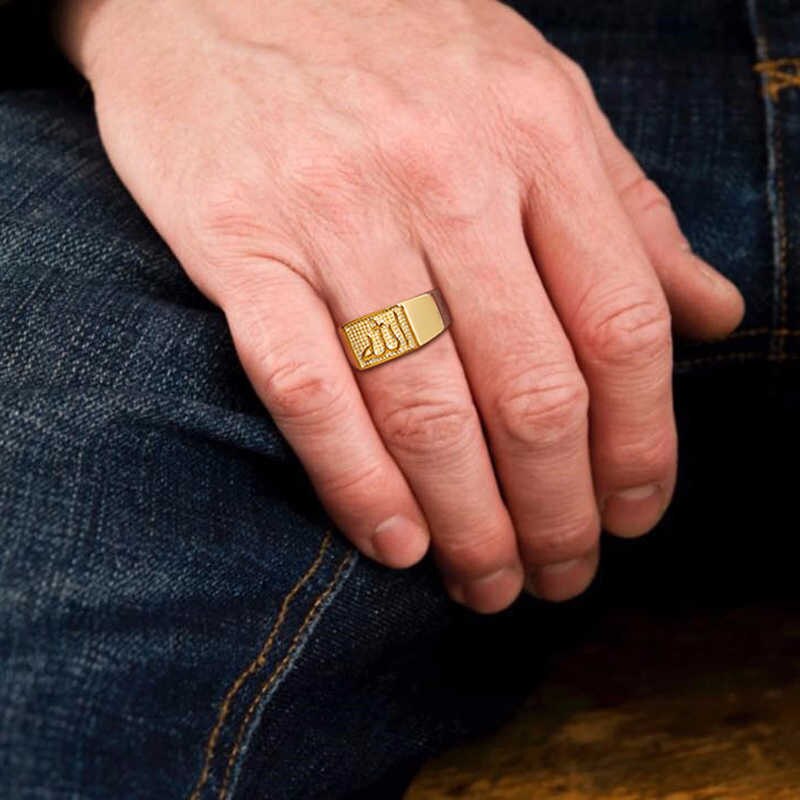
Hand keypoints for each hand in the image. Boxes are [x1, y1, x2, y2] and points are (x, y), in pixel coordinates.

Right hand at [56, 0, 744, 612]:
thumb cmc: (386, 40)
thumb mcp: (531, 93)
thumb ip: (626, 209)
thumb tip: (714, 313)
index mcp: (535, 135)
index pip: (621, 327)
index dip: (641, 445)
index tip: (634, 515)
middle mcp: (445, 176)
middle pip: (531, 389)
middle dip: (557, 511)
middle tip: (559, 576)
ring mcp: (337, 213)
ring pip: (427, 406)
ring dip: (470, 520)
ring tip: (486, 583)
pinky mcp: (241, 244)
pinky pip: (308, 388)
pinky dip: (355, 480)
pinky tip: (395, 542)